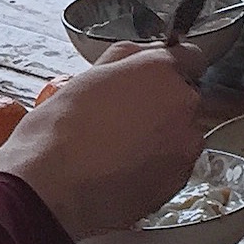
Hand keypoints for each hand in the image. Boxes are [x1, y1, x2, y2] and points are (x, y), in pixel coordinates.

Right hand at [0, 46, 203, 239]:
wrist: (53, 188)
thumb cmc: (58, 133)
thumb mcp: (85, 78)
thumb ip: (123, 60)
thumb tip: (138, 55)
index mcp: (159, 71)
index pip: (190, 58)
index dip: (171, 68)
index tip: (157, 78)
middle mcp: (182, 104)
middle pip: (185, 98)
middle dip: (163, 105)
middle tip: (125, 118)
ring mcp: (185, 145)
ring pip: (183, 133)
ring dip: (163, 137)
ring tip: (122, 149)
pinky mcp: (179, 180)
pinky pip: (176, 165)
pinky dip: (159, 166)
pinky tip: (125, 169)